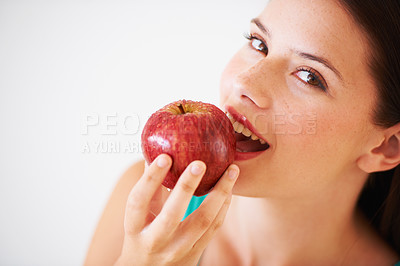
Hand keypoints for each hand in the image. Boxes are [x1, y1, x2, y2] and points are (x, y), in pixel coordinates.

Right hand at [115, 154, 238, 265]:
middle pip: (172, 215)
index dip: (150, 179)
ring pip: (202, 221)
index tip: (164, 157)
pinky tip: (229, 189)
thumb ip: (149, 189)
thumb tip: (157, 154)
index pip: (139, 201)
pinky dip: (223, 207)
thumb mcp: (138, 216)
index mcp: (135, 228)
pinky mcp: (195, 253)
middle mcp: (155, 241)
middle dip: (187, 187)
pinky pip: (214, 228)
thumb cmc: (142, 235)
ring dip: (219, 194)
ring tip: (231, 171)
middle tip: (200, 163)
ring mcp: (177, 250)